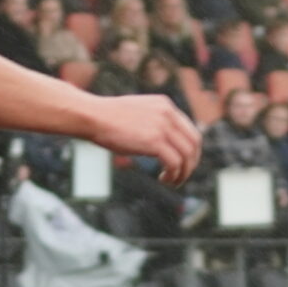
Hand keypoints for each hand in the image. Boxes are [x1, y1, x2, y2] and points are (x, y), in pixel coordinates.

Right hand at [83, 92, 199, 184]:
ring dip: (183, 172)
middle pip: (194, 142)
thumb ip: (152, 122)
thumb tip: (159, 142)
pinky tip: (163, 179)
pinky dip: (173, 175)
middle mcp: (168, 113)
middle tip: (181, 176)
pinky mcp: (154, 141)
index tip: (182, 163)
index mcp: (165, 105)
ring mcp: (162, 126)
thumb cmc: (107, 118)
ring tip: (172, 181)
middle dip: (191, 163)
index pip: (190, 129)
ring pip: (187, 155)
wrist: (92, 116)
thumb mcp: (137, 113)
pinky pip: (174, 163)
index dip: (190, 150)